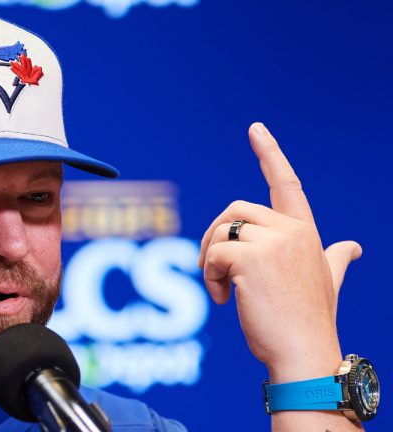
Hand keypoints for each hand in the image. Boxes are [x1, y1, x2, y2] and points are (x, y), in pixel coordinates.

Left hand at [198, 123, 361, 382]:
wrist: (305, 353)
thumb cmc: (310, 321)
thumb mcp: (327, 283)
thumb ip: (336, 260)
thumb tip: (353, 247)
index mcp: (306, 232)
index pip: (286, 185)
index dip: (270, 154)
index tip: (255, 129)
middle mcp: (292, 231)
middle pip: (234, 212)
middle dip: (215, 236)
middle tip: (213, 270)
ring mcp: (275, 242)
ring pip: (221, 231)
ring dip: (210, 260)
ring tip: (221, 290)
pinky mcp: (252, 258)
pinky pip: (214, 254)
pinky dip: (209, 276)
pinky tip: (223, 300)